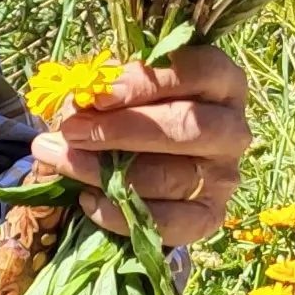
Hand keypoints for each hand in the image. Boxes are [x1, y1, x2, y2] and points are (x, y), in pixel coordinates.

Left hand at [31, 44, 251, 248]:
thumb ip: (108, 89)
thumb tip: (80, 99)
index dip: (148, 82)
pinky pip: (171, 222)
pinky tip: (87, 199)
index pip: (200, 71)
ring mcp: (224, 175)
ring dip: (108, 170)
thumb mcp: (123, 91)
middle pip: (187, 125)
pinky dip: (123, 214)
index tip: (100, 95)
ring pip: (172, 175)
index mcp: (221, 84)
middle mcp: (232, 129)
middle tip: (73, 130)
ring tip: (62, 159)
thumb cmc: (133, 114)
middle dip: (123, 129)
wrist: (142, 171)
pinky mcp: (210, 215)